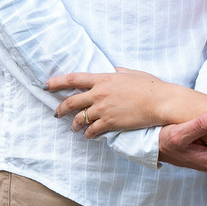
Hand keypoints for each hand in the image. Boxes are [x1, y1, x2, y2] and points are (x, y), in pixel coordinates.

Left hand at [47, 68, 168, 136]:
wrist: (160, 102)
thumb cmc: (150, 86)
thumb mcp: (133, 73)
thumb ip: (120, 72)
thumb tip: (115, 70)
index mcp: (104, 79)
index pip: (73, 79)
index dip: (57, 82)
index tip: (46, 85)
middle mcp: (99, 93)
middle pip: (71, 101)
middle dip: (61, 108)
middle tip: (57, 113)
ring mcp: (104, 109)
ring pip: (80, 118)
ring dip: (74, 124)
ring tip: (73, 128)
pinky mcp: (110, 123)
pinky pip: (92, 130)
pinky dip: (88, 134)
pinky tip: (88, 135)